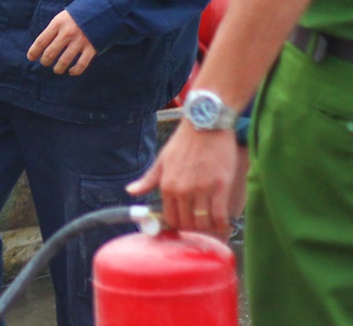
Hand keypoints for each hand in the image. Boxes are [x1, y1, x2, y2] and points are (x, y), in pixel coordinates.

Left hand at [27, 10, 95, 74]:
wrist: (103, 9)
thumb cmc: (79, 14)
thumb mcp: (63, 16)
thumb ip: (54, 29)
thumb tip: (43, 45)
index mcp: (58, 23)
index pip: (41, 41)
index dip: (34, 52)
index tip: (30, 57)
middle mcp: (67, 33)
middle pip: (50, 53)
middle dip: (45, 61)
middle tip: (45, 63)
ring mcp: (79, 41)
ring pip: (64, 61)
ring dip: (58, 68)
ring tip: (57, 70)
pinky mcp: (91, 48)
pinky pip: (81, 64)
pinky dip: (75, 71)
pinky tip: (71, 72)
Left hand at [127, 121, 236, 237]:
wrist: (206, 125)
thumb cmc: (183, 142)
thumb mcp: (162, 160)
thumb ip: (148, 180)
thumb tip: (130, 192)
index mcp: (167, 185)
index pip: (170, 218)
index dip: (177, 225)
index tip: (184, 224)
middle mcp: (182, 190)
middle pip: (187, 223)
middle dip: (193, 228)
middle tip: (199, 224)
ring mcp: (202, 189)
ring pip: (203, 222)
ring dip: (207, 227)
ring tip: (210, 223)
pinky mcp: (221, 187)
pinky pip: (220, 215)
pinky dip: (221, 223)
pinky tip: (222, 222)